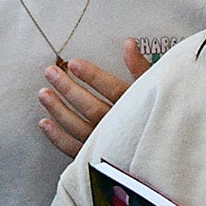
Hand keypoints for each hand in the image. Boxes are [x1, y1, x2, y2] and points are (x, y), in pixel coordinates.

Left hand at [40, 39, 155, 157]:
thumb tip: (128, 44)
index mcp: (136, 110)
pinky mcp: (96, 162)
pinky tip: (44, 123)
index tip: (74, 63)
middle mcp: (120, 129)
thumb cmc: (158, 120)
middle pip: (91, 108)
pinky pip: (74, 149)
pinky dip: (57, 137)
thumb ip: (140, 69)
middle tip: (51, 73)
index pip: (112, 90)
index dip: (92, 76)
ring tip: (43, 93)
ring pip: (79, 127)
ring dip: (58, 110)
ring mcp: (107, 147)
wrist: (162, 157)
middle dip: (68, 89)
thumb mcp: (154, 91)